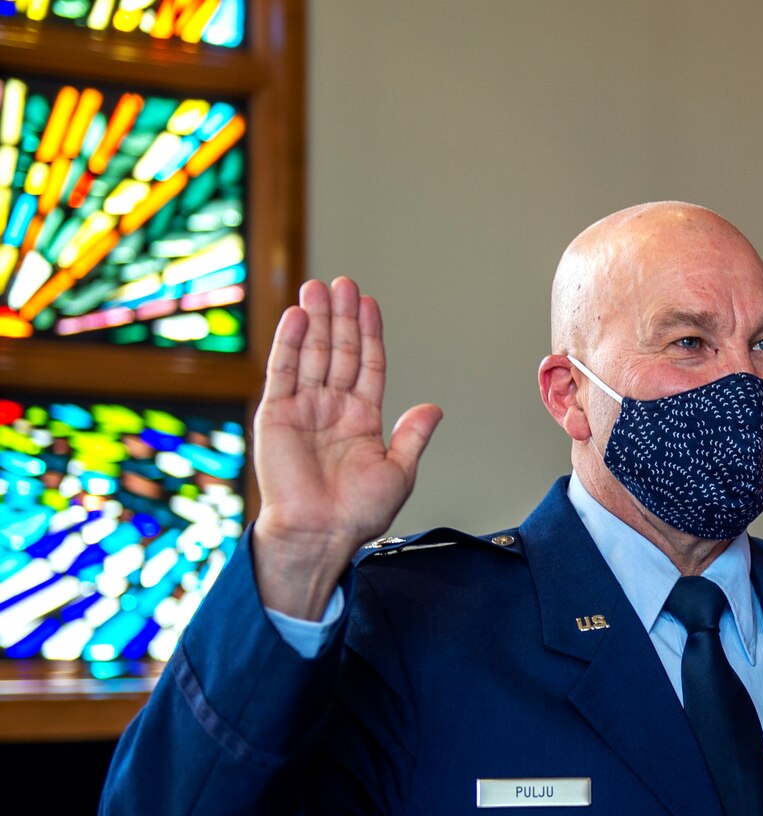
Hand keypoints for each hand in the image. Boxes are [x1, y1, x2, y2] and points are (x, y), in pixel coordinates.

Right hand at [251, 278, 441, 618]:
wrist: (321, 533)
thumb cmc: (359, 512)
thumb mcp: (398, 470)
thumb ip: (412, 436)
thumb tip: (434, 408)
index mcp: (361, 418)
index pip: (367, 365)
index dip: (368, 334)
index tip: (370, 304)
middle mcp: (331, 408)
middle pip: (338, 351)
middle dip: (341, 317)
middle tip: (344, 282)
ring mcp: (303, 408)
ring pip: (311, 354)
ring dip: (315, 320)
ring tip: (320, 287)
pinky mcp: (276, 414)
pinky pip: (284, 372)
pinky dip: (289, 343)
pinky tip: (297, 315)